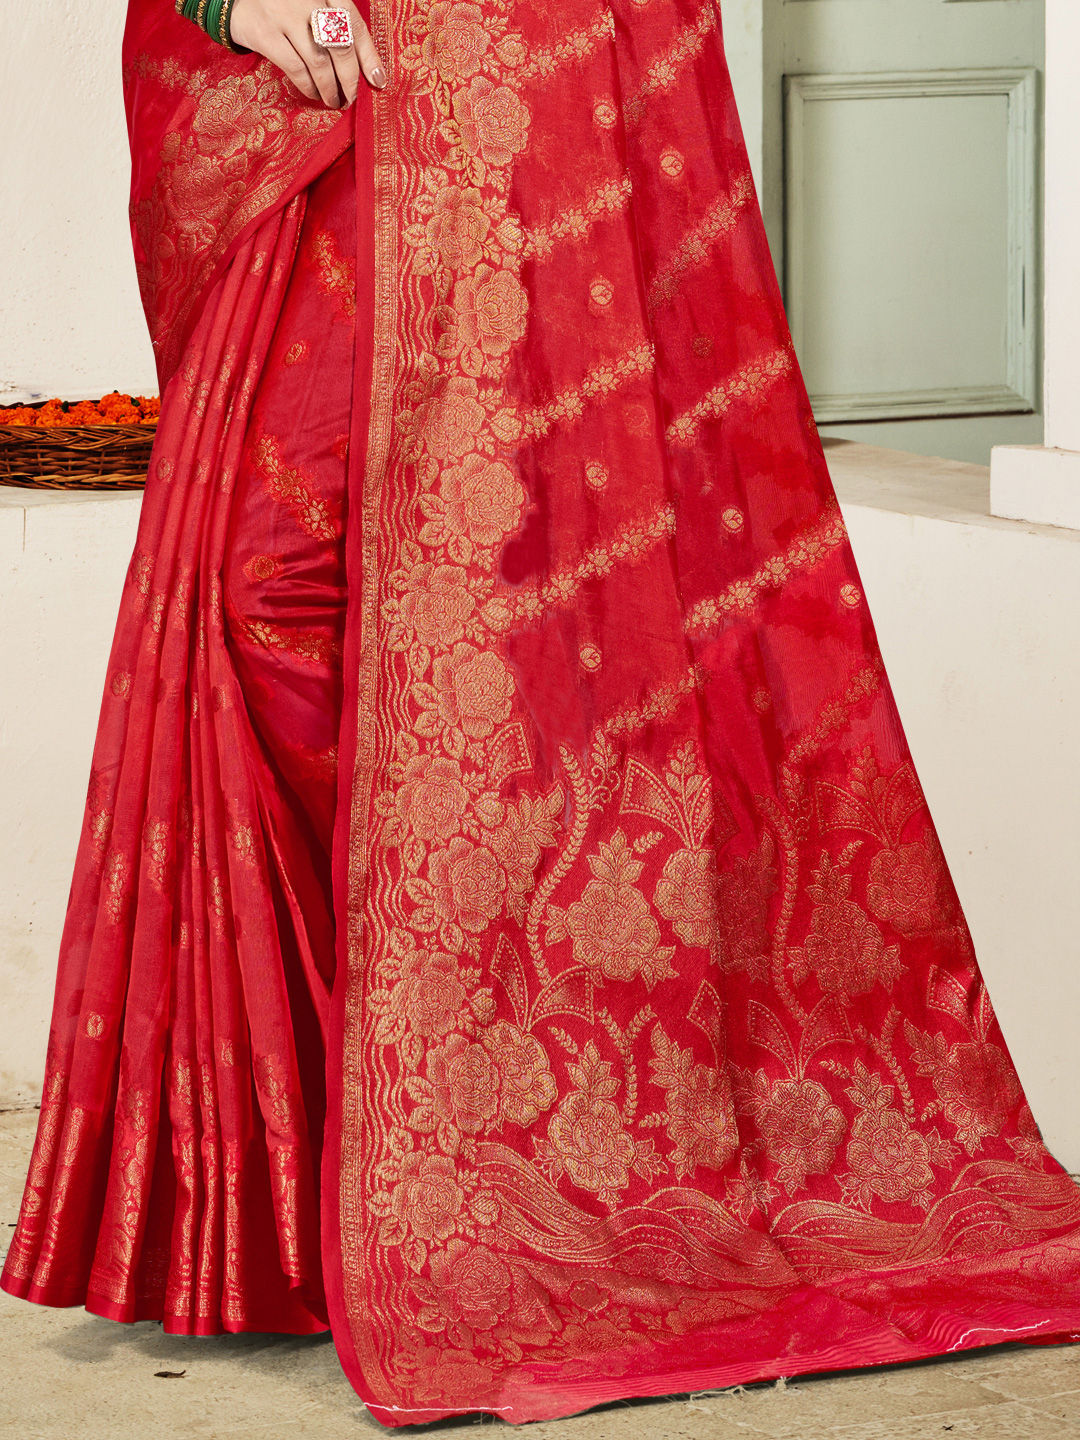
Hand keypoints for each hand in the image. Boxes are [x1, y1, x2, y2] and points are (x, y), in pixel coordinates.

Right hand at [228, 0, 387, 107]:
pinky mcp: (266, 32)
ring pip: (319, 62)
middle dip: (349, 79)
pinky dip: (309, 87)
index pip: (355, 25)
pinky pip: (296, 68)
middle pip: (340, 46)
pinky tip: (314, 94)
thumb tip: (366, 70)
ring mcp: (285, 14)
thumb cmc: (284, 8)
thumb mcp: (311, 7)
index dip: (369, 56)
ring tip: (333, 101)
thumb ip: (335, 27)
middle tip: (351, 98)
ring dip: (330, 89)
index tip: (378, 81)